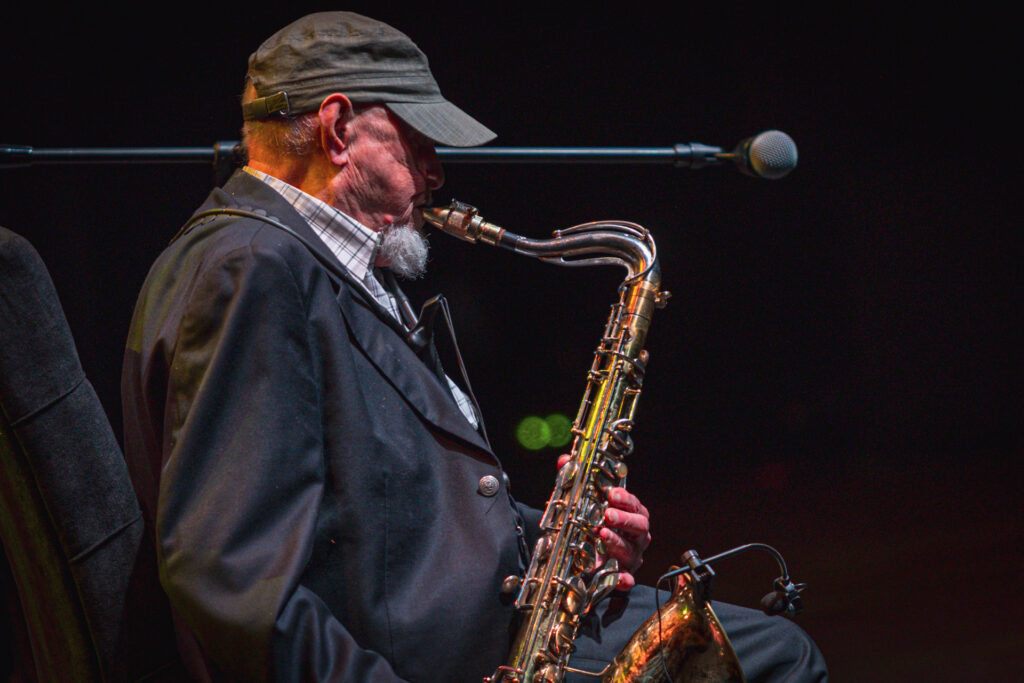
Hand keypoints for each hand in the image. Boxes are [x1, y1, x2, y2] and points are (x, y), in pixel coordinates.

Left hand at [557, 455, 650, 590]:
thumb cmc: (588, 523)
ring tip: (601, 534)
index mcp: (632, 515)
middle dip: (624, 520)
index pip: (636, 505)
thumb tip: (565, 460)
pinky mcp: (622, 577)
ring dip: (617, 543)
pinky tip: (617, 577)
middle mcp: (635, 537)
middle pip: (640, 527)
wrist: (581, 552)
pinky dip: (623, 580)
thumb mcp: (580, 501)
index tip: (612, 494)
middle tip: (608, 515)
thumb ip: (574, 481)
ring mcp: (630, 558)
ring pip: (631, 552)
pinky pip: (627, 581)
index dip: (626, 499)